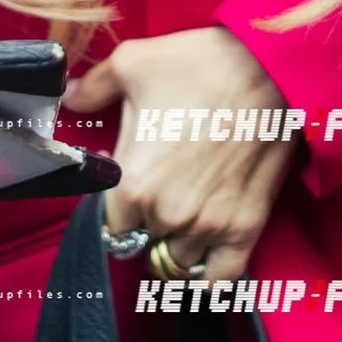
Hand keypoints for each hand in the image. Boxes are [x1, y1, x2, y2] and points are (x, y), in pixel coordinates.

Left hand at [66, 25, 299, 286]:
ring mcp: (209, 226)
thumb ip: (92, 88)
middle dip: (150, 220)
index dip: (119, 209)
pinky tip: (206, 256)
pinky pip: (220, 279)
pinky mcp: (246, 227)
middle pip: (144, 241)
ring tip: (188, 213)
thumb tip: (69, 98)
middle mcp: (167, 214)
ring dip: (178, 243)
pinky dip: (209, 276)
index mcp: (132, 183)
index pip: (109, 226)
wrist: (271, 68)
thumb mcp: (133, 62)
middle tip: (166, 187)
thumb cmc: (201, 65)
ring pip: (178, 260)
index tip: (131, 192)